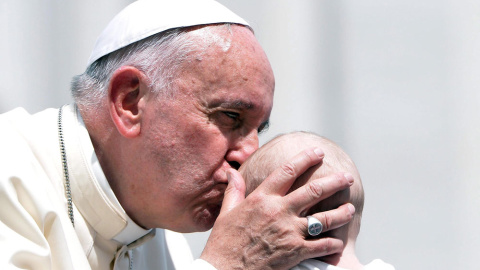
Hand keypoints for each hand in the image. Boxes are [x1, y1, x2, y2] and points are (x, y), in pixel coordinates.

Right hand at [200, 148, 354, 269]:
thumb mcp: (227, 212)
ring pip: (323, 219)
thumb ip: (234, 190)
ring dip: (341, 212)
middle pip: (313, 191)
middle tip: (347, 177)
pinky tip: (339, 242)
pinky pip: (321, 246)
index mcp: (262, 198)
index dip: (305, 159)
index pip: (288, 171)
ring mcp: (289, 232)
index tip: (318, 152)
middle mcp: (279, 211)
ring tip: (350, 208)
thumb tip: (231, 171)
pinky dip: (333, 244)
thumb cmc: (224, 242)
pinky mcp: (295, 252)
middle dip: (334, 182)